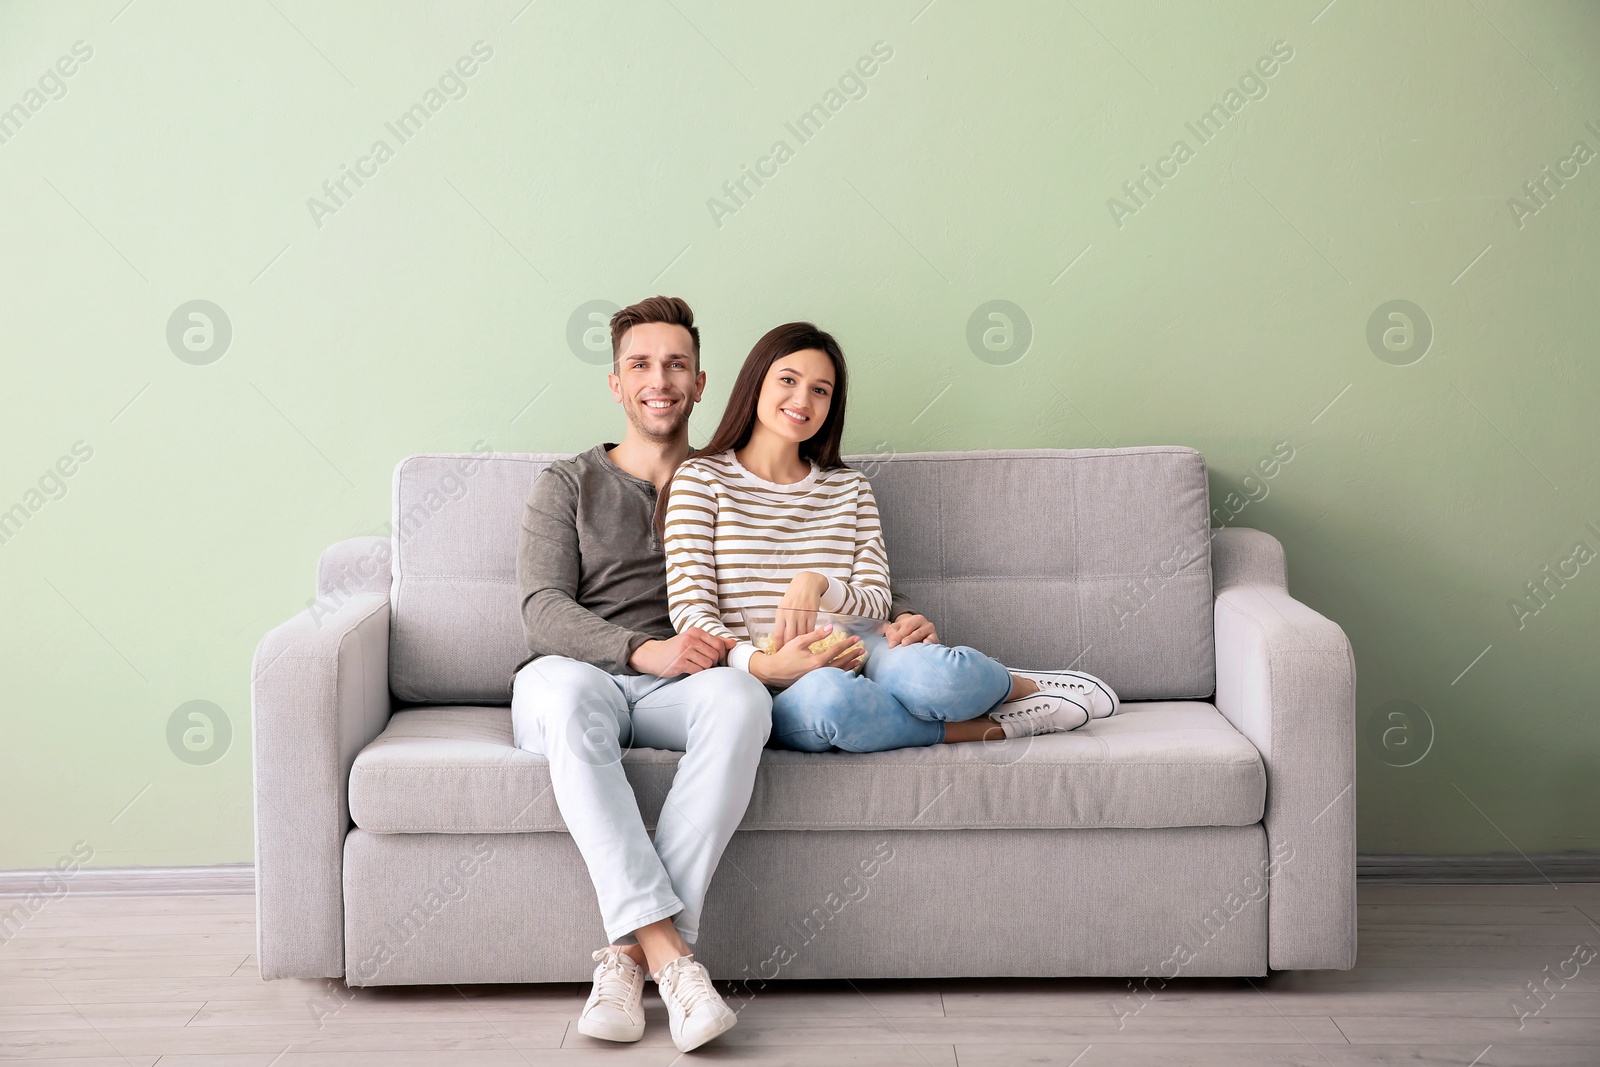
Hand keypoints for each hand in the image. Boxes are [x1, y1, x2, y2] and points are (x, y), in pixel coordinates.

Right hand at [629, 628, 734, 676]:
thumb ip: (714, 641)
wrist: (654, 655)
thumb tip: (733, 643)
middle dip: (712, 662)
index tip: (715, 657)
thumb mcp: (694, 640)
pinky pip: (698, 671)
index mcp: (695, 632)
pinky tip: (689, 669)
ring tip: (694, 665)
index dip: (721, 654)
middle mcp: (690, 639)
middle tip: (702, 662)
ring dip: (704, 668)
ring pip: (708, 664)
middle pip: (715, 655)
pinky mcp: (680, 663)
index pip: (719, 644)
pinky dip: (696, 672)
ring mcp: (684, 651)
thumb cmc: (677, 648)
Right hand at [749, 623, 864, 688]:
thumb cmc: (785, 655)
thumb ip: (816, 634)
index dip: (847, 644)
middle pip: (841, 662)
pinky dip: (841, 673)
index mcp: (817, 661)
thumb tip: (831, 627)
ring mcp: (818, 678)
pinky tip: (846, 671)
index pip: (837, 650)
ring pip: (838, 672)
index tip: (857, 639)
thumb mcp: (799, 641)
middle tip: (862, 649)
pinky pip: (832, 677)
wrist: (773, 671)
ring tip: (858, 661)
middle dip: (852, 655)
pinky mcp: (815, 682)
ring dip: (849, 665)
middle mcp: (820, 671)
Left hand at [772, 571, 827, 648]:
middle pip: (790, 638)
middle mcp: (791, 615)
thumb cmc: (793, 596)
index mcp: (781, 613)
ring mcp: (802, 615)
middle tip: (791, 655)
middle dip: (790, 648)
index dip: (778, 646)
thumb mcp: (783, 607)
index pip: (778, 634)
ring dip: (801, 644)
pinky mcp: (812, 614)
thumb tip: (780, 638)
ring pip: (801, 635)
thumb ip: (782, 621)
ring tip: (801, 650)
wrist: (807, 584)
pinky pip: (811, 630)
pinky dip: (810, 637)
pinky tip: (809, 641)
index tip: (779, 652)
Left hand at [883, 612, 937, 647]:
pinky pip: (932, 640)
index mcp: (914, 619)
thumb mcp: (898, 629)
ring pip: (922, 634)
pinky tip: (925, 645)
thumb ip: (889, 630)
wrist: (922, 636)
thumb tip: (879, 630)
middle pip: (914, 630)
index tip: (891, 645)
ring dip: (914, 639)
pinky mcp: (935, 639)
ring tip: (907, 644)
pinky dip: (929, 642)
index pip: (905, 627)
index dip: (897, 636)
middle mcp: (924, 623)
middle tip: (901, 644)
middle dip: (906, 638)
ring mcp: (931, 631)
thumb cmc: (907, 633)